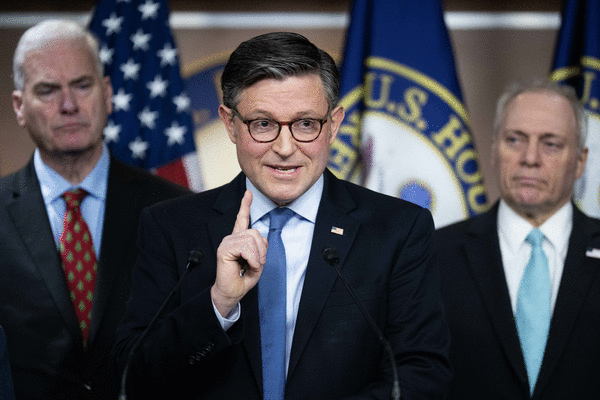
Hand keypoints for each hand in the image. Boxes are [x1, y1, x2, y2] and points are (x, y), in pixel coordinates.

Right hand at [211, 190, 267, 316]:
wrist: (232, 292)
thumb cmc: (242, 279)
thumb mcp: (257, 262)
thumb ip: (260, 248)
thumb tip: (259, 240)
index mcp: (239, 240)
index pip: (242, 219)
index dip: (245, 205)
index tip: (248, 193)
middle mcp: (232, 238)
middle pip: (255, 233)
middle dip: (262, 250)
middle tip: (257, 263)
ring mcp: (227, 242)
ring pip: (251, 239)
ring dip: (257, 256)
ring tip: (252, 266)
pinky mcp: (225, 249)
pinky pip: (246, 247)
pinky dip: (252, 258)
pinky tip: (248, 266)